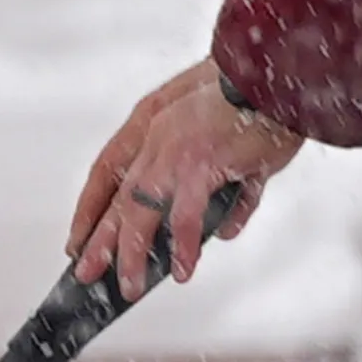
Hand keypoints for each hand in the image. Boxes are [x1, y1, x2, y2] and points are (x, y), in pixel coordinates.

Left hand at [67, 60, 306, 296]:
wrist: (281, 76)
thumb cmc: (265, 103)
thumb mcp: (235, 147)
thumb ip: (228, 191)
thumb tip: (225, 231)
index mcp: (159, 127)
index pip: (111, 172)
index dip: (93, 208)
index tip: (80, 238)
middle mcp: (159, 139)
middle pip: (119, 198)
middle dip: (101, 239)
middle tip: (86, 272)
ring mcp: (176, 152)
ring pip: (141, 211)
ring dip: (133, 252)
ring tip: (130, 286)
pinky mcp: (202, 163)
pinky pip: (187, 216)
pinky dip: (186, 245)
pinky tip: (184, 270)